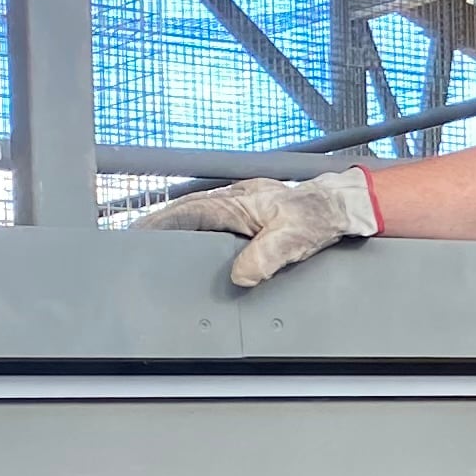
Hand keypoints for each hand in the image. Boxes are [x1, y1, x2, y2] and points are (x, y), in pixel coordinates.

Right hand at [136, 168, 380, 289]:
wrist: (341, 207)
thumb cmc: (318, 217)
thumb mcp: (293, 240)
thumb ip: (266, 257)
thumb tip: (242, 276)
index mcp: (236, 202)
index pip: (189, 211)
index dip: (162, 222)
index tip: (138, 231)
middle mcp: (234, 199)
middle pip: (187, 210)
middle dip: (160, 223)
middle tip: (133, 237)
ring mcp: (241, 204)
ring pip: (199, 213)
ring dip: (177, 224)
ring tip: (153, 241)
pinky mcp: (250, 212)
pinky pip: (215, 218)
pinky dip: (198, 227)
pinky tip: (193, 240)